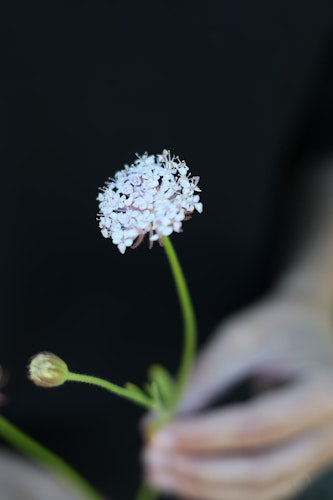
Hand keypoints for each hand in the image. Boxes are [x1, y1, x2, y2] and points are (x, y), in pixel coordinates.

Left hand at [143, 293, 332, 498]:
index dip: (202, 435)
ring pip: (259, 490)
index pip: (255, 426)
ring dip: (203, 487)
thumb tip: (152, 427)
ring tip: (158, 474)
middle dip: (198, 470)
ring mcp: (320, 455)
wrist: (310, 328)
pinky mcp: (303, 463)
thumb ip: (201, 382)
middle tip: (150, 461)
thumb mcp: (240, 339)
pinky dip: (220, 489)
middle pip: (260, 470)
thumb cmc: (276, 326)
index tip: (157, 435)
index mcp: (323, 393)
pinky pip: (261, 489)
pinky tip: (184, 479)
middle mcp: (331, 434)